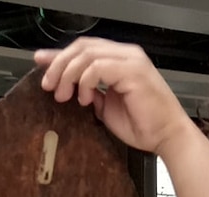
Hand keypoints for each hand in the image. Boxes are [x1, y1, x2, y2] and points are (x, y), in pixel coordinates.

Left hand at [34, 38, 191, 156]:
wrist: (167, 138)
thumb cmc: (145, 127)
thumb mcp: (108, 109)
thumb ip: (92, 94)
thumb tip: (73, 90)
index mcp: (120, 61)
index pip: (85, 50)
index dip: (60, 55)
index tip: (41, 64)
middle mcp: (125, 55)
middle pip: (82, 47)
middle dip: (59, 64)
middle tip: (49, 85)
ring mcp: (129, 60)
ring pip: (86, 54)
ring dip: (68, 74)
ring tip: (63, 95)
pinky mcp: (131, 70)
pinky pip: (97, 67)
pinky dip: (84, 81)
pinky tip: (83, 98)